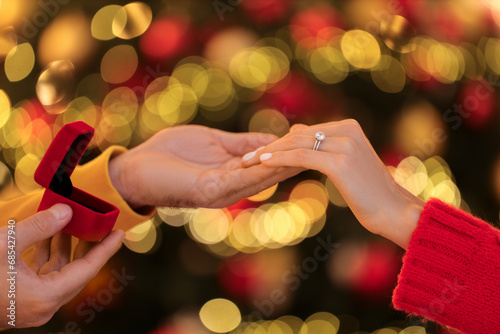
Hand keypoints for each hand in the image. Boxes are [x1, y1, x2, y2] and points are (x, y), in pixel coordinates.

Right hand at [0, 204, 123, 327]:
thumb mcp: (5, 245)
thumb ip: (39, 227)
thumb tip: (66, 211)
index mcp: (45, 297)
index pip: (87, 270)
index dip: (105, 249)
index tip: (121, 233)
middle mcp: (42, 307)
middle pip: (75, 272)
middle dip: (85, 246)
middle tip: (98, 224)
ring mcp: (30, 307)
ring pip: (57, 274)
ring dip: (63, 249)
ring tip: (70, 223)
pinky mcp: (18, 304)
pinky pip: (41, 278)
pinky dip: (46, 257)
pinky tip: (46, 237)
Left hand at [109, 125, 300, 208]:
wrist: (136, 167)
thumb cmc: (170, 152)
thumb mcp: (213, 141)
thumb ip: (243, 143)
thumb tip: (273, 139)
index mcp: (233, 173)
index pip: (268, 162)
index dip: (289, 150)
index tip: (311, 137)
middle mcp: (231, 186)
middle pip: (270, 172)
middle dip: (293, 158)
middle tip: (320, 146)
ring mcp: (221, 191)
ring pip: (260, 178)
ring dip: (283, 165)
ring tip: (307, 152)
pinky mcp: (209, 190)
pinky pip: (240, 179)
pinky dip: (261, 170)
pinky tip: (278, 159)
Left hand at [242, 119, 424, 248]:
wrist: (394, 211)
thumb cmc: (370, 193)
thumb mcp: (347, 162)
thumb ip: (324, 145)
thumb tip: (297, 131)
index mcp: (349, 127)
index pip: (305, 131)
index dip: (279, 142)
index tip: (259, 152)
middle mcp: (347, 130)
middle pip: (297, 135)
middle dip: (269, 146)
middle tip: (246, 157)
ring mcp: (344, 144)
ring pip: (296, 144)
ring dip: (268, 153)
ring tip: (246, 161)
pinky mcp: (339, 161)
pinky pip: (300, 156)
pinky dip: (278, 159)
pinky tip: (262, 164)